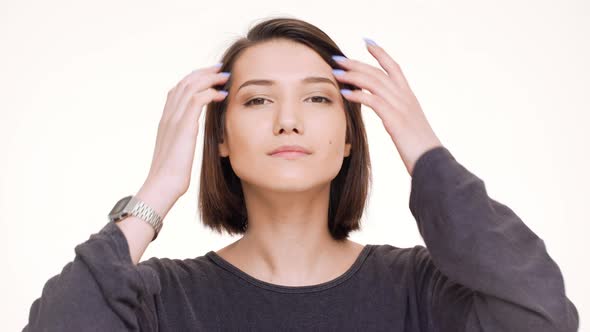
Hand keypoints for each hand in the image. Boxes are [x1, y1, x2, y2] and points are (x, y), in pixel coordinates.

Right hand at [144, 64, 229, 199]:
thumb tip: (188, 139)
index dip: (194, 79)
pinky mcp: (184, 126)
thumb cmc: (171, 175)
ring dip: (210, 79)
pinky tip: (222, 95)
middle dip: (204, 73)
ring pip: (192, 87)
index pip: (178, 89)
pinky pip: (198, 100)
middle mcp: (168, 115)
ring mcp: (174, 119)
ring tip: (225, 77)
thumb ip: (182, 139)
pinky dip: (211, 93)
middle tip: (220, 69)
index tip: (209, 76)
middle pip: (185, 83)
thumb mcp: (176, 151)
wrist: (163, 185)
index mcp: (165, 119)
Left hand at [331, 38, 442, 175]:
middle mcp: (405, 97)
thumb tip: (389, 115)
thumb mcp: (409, 127)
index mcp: (409, 97)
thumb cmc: (420, 150)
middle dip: (356, 63)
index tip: (367, 42)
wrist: (432, 162)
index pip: (394, 68)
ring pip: (373, 83)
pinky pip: (373, 101)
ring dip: (352, 76)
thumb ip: (398, 116)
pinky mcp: (395, 120)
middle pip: (378, 72)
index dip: (380, 54)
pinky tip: (344, 93)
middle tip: (337, 57)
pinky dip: (357, 95)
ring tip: (335, 72)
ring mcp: (401, 107)